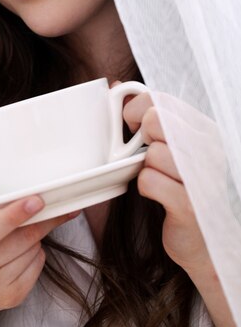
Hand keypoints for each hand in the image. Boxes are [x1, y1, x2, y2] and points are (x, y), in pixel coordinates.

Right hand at [0, 191, 76, 326]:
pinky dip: (37, 250)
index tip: (35, 201)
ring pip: (31, 249)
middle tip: (49, 203)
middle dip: (38, 219)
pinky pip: (37, 264)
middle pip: (17, 240)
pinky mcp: (10, 297)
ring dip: (36, 233)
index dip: (12, 216)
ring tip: (27, 224)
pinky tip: (25, 246)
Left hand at [122, 92, 209, 272]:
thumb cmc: (180, 185)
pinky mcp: (190, 204)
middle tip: (149, 156)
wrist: (204, 239)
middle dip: (142, 140)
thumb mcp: (168, 144)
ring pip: (151, 153)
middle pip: (155, 120)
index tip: (137, 130)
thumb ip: (147, 113)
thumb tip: (117, 86)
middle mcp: (209, 148)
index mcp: (203, 128)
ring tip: (160, 178)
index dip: (137, 112)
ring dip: (145, 168)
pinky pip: (148, 181)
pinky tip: (159, 195)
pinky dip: (145, 187)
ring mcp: (203, 176)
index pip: (160, 98)